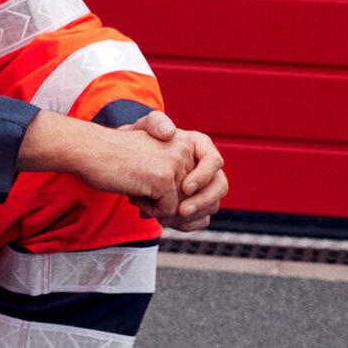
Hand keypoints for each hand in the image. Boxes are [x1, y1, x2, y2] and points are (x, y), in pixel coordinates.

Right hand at [21, 111, 188, 218]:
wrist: (87, 149)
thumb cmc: (113, 156)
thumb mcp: (153, 158)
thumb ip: (176, 173)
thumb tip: (188, 211)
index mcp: (185, 142)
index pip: (198, 182)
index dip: (176, 193)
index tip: (154, 190)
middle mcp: (184, 150)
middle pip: (191, 195)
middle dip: (168, 203)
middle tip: (142, 195)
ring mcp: (175, 164)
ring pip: (182, 205)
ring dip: (159, 208)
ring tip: (138, 196)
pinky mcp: (163, 178)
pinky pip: (169, 210)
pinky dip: (151, 211)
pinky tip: (134, 197)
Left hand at [120, 112, 227, 230]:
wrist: (128, 160)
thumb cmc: (138, 140)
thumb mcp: (143, 127)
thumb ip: (155, 123)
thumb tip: (169, 131)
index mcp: (201, 147)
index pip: (214, 162)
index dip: (203, 176)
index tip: (184, 187)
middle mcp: (207, 168)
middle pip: (219, 187)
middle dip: (202, 202)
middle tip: (182, 211)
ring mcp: (204, 187)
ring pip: (212, 206)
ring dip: (193, 216)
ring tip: (167, 219)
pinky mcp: (195, 204)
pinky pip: (201, 219)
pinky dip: (187, 224)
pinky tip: (169, 224)